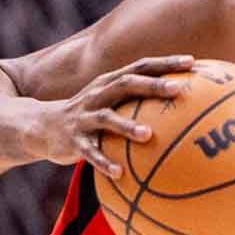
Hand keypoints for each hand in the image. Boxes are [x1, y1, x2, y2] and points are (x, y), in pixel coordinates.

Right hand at [35, 54, 192, 176]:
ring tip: (148, 135)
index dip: (165, 63)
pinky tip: (119, 173)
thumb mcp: (113, 103)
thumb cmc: (92, 117)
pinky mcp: (73, 140)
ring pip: (107, 118)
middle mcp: (98, 95)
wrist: (41, 127)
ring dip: (127, 126)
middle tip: (179, 90)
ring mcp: (84, 117)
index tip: (193, 62)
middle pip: (126, 84)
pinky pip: (90, 152)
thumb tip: (188, 112)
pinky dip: (103, 162)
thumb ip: (143, 102)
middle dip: (153, 85)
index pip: (141, 66)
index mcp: (111, 83)